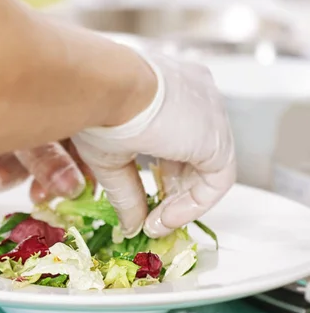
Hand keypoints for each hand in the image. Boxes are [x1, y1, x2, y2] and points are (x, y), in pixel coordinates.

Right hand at [0, 52, 235, 239]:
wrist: (104, 88)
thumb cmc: (97, 108)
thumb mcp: (110, 156)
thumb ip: (127, 192)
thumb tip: (130, 226)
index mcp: (172, 86)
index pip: (178, 133)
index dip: (164, 171)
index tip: (146, 196)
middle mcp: (198, 95)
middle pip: (196, 152)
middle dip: (174, 190)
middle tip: (152, 216)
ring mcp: (211, 114)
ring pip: (208, 168)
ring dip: (181, 202)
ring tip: (155, 223)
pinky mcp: (216, 138)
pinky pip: (215, 182)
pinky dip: (192, 205)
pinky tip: (164, 219)